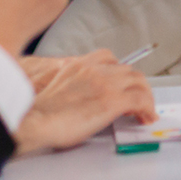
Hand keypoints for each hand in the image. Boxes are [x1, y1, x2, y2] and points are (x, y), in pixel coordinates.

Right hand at [14, 49, 156, 155]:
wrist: (32, 121)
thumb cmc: (36, 112)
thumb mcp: (53, 86)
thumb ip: (69, 83)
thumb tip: (75, 97)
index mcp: (78, 65)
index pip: (108, 58)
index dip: (119, 71)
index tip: (122, 83)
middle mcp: (94, 69)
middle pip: (127, 70)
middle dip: (135, 85)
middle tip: (138, 100)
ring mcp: (105, 83)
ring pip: (138, 82)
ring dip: (145, 96)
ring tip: (146, 111)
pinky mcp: (112, 101)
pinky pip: (140, 100)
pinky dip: (147, 107)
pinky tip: (146, 117)